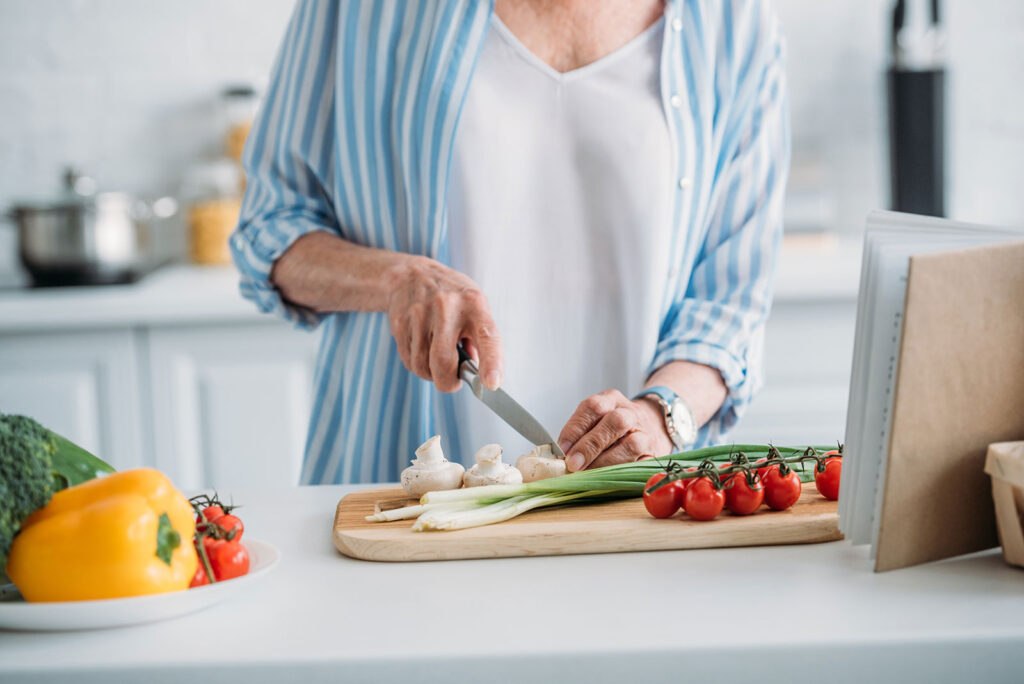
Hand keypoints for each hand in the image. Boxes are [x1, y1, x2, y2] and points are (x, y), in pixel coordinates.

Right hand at [386, 256, 502, 392]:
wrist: (411, 275)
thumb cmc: (451, 298)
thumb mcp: (474, 308)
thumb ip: (479, 340)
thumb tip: (474, 375)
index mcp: (474, 304)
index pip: (487, 336)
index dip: (491, 363)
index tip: (491, 384)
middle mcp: (447, 307)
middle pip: (444, 362)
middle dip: (448, 382)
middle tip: (452, 380)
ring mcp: (420, 314)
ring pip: (423, 366)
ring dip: (431, 373)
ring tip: (436, 356)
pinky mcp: (400, 323)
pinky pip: (409, 361)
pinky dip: (418, 364)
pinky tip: (423, 348)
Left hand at [558, 389, 673, 471]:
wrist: (653, 426)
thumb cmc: (614, 427)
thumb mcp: (596, 420)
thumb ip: (579, 435)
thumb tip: (559, 459)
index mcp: (611, 400)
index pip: (593, 407)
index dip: (575, 428)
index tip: (562, 449)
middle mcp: (630, 414)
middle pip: (614, 422)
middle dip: (591, 445)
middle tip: (573, 464)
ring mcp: (646, 434)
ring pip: (631, 445)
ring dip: (606, 462)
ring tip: (588, 474)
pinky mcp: (654, 455)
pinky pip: (641, 465)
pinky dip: (623, 473)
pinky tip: (607, 480)